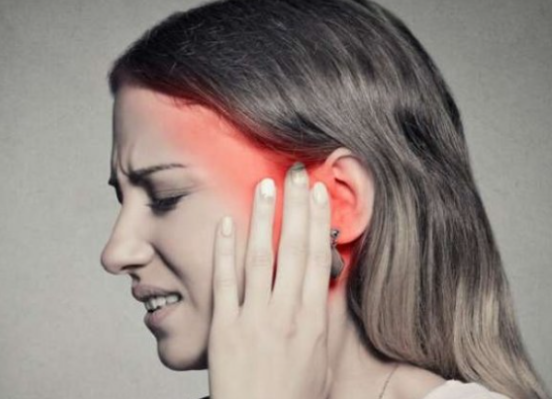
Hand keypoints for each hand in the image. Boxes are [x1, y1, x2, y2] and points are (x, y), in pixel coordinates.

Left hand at [207, 162, 333, 398]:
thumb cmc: (294, 397)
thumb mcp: (322, 359)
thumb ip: (324, 319)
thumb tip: (328, 283)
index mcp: (312, 320)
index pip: (317, 260)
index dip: (318, 223)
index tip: (319, 194)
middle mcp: (286, 314)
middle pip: (293, 251)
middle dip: (296, 209)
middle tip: (298, 174)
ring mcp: (254, 319)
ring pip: (261, 259)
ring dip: (263, 220)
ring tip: (266, 187)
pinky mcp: (225, 328)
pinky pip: (224, 283)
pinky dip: (224, 252)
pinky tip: (224, 224)